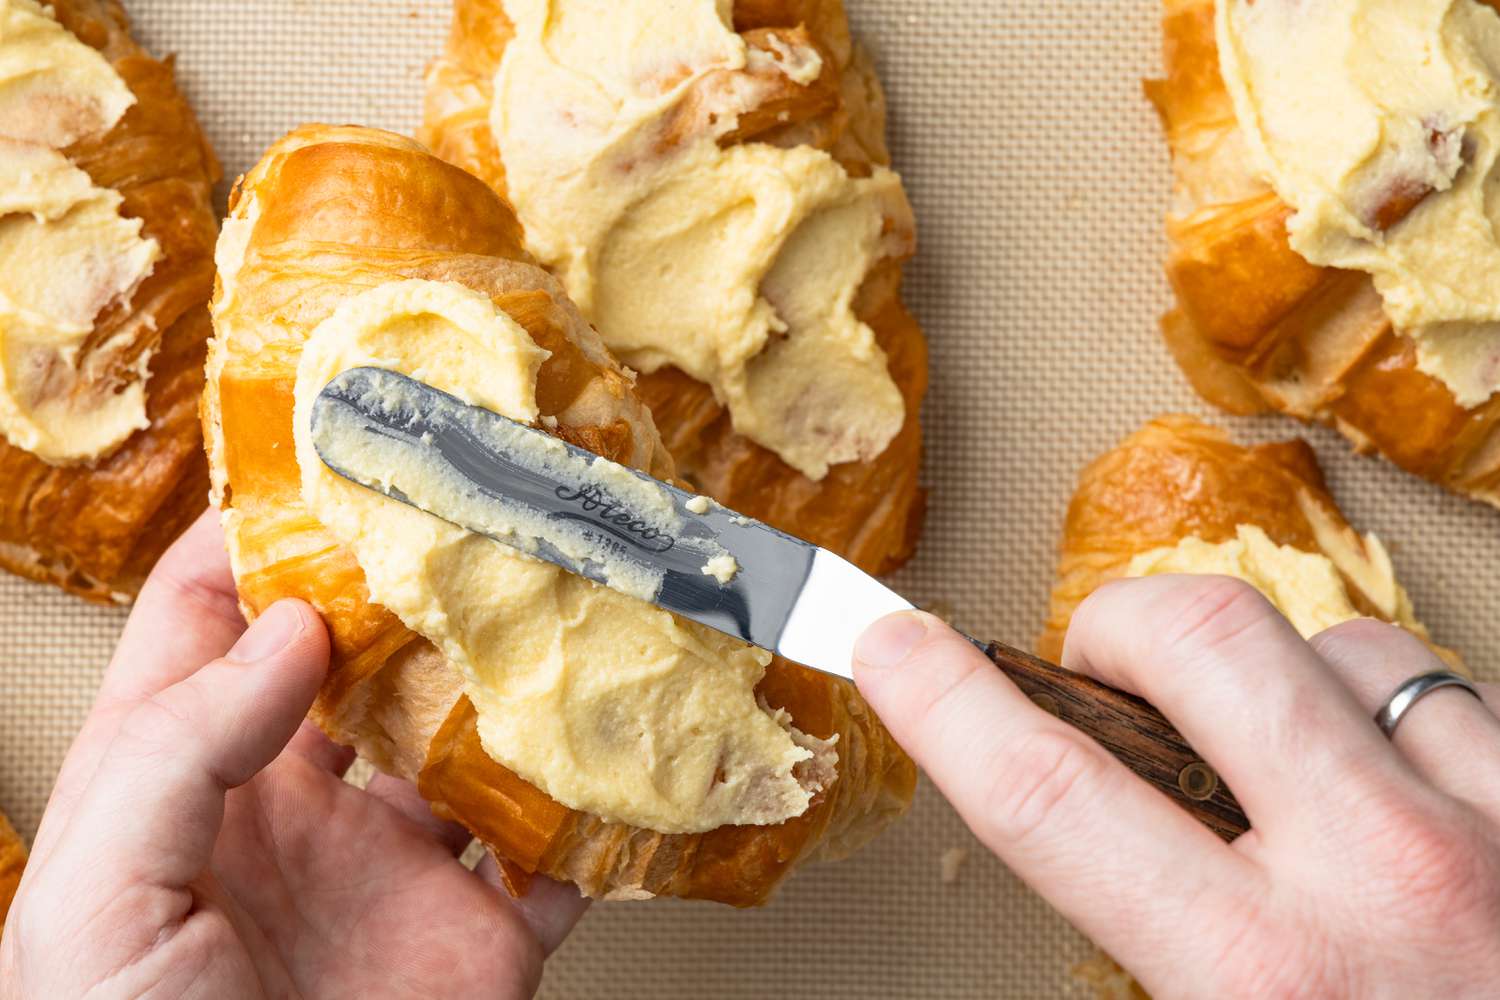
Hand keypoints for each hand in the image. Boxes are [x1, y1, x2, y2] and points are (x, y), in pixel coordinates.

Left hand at [0, 511, 585, 998]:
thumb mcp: (94, 905)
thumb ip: (178, 751)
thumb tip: (289, 630)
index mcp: (187, 790)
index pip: (209, 627)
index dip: (255, 539)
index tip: (322, 463)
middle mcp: (300, 814)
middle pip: (366, 666)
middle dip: (418, 586)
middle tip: (472, 506)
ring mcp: (399, 875)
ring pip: (476, 744)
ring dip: (523, 679)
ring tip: (567, 598)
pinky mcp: (487, 941)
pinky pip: (563, 856)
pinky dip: (607, 805)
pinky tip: (627, 742)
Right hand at [854, 576, 1499, 998]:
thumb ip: (1153, 984)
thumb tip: (1100, 918)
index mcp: (1271, 984)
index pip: (1053, 799)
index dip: (949, 705)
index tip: (894, 647)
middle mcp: (1388, 881)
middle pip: (1207, 639)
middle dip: (1120, 628)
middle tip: (1100, 675)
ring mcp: (1497, 837)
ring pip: (1345, 647)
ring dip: (1272, 677)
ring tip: (1257, 747)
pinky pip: (1458, 697)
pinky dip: (1396, 713)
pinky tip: (1385, 780)